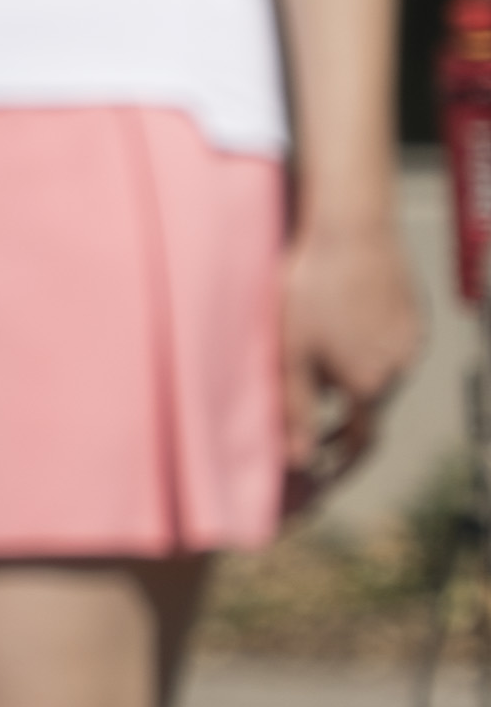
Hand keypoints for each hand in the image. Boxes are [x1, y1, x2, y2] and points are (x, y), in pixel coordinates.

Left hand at [281, 212, 421, 512]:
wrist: (354, 230)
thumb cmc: (312, 290)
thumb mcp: (293, 354)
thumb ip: (298, 410)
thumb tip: (299, 463)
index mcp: (369, 386)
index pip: (360, 442)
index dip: (342, 463)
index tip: (325, 475)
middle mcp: (399, 370)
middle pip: (369, 409)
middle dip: (343, 425)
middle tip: (317, 436)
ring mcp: (411, 342)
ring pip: (378, 376)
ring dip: (353, 384)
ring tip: (318, 372)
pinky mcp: (412, 316)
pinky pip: (388, 348)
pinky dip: (365, 354)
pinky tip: (340, 332)